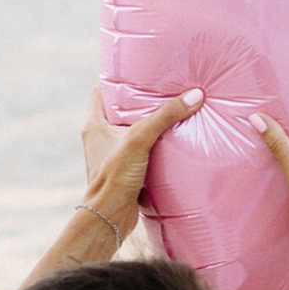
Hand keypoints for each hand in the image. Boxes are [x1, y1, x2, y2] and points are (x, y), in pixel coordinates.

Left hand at [33, 84, 200, 275]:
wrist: (110, 216)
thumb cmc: (115, 176)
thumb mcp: (140, 139)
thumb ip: (165, 116)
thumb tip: (195, 95)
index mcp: (94, 123)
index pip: (102, 91)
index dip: (119, 81)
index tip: (140, 72)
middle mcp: (99, 136)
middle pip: (119, 110)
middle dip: (140, 101)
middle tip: (162, 90)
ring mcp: (111, 154)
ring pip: (130, 131)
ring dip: (148, 124)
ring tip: (170, 112)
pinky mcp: (123, 170)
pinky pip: (139, 150)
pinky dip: (153, 145)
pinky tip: (171, 141)